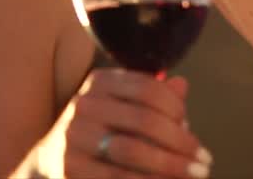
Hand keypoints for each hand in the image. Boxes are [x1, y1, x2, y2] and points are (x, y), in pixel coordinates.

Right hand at [31, 68, 211, 178]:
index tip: (192, 128)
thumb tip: (182, 85)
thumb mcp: (122, 111)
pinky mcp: (69, 168)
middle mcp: (83, 105)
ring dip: (170, 165)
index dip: (176, 109)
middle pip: (144, 120)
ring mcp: (73, 138)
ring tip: (195, 174)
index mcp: (99, 83)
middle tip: (204, 161)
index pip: (147, 88)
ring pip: (132, 151)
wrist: (47, 165)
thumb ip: (152, 100)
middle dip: (181, 143)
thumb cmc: (98, 136)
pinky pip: (117, 177)